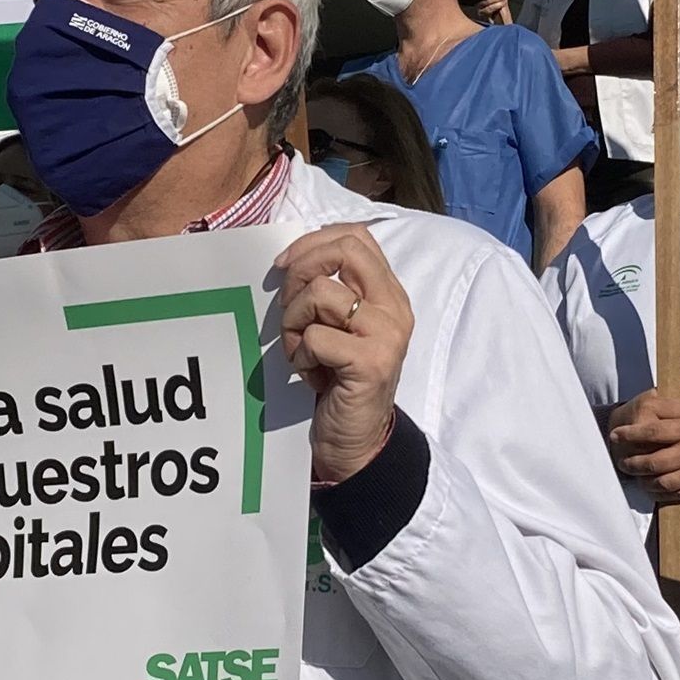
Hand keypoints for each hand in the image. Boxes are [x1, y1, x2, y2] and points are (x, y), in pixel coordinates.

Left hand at [278, 225, 413, 485]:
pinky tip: (309, 375)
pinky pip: (316, 336)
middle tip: (288, 306)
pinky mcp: (370, 362)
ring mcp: (386, 335)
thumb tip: (291, 259)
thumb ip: (331, 291)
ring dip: (294, 322)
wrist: (356, 441)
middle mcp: (395, 309)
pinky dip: (300, 355)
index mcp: (389, 294)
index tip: (284, 265)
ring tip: (300, 350)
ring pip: (321, 294)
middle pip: (344, 251)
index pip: (356, 237)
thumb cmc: (338, 381)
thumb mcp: (339, 327)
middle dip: (301, 271)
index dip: (313, 242)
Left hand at [606, 377, 679, 501]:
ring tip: (636, 477)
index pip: (653, 431)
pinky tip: (654, 488)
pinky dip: (661, 492)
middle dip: (632, 462)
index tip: (617, 434)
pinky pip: (677, 493)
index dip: (631, 434)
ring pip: (661, 481)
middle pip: (652, 461)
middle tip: (622, 461)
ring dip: (644, 480)